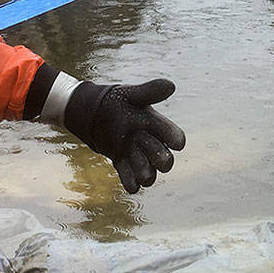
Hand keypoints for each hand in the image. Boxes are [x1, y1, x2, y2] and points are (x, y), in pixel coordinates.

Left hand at [63, 78, 185, 192]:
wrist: (95, 112)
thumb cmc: (118, 101)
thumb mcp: (132, 95)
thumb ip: (150, 92)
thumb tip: (171, 86)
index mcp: (154, 124)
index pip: (170, 133)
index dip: (174, 137)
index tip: (178, 143)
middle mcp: (148, 141)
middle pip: (160, 154)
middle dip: (162, 159)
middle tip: (163, 164)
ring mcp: (134, 153)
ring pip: (145, 168)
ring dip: (147, 173)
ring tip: (146, 179)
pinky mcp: (121, 162)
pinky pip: (127, 175)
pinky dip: (130, 181)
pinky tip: (132, 186)